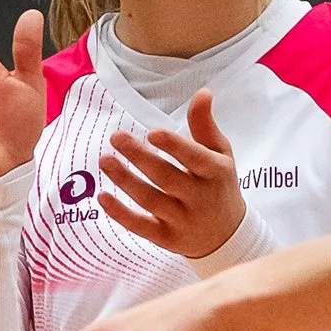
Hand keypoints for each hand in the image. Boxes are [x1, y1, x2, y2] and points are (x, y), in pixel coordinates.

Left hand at [98, 90, 245, 261]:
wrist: (227, 236)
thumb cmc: (219, 185)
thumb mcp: (220, 155)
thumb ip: (205, 125)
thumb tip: (203, 92)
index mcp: (214, 172)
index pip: (194, 158)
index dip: (174, 146)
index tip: (152, 132)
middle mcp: (199, 198)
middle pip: (166, 177)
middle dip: (140, 157)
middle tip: (116, 137)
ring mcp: (182, 220)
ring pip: (150, 200)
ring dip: (125, 180)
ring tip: (105, 160)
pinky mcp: (166, 238)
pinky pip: (140, 227)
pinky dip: (120, 214)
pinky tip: (102, 196)